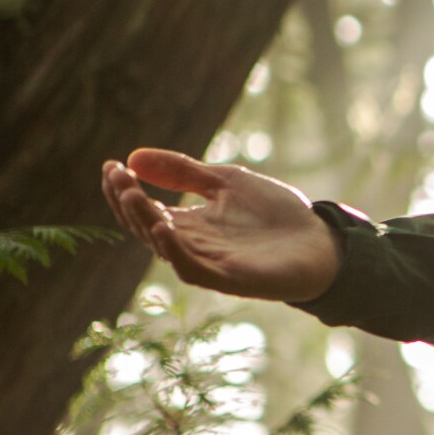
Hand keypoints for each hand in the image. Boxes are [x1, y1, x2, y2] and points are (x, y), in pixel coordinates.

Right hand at [100, 149, 341, 302]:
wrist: (322, 242)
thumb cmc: (277, 215)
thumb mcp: (227, 182)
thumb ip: (185, 171)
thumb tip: (134, 156)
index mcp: (189, 224)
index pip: (142, 209)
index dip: (123, 189)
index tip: (111, 164)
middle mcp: (191, 245)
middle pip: (144, 226)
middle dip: (126, 201)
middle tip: (116, 175)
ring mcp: (207, 263)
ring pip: (162, 245)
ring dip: (144, 219)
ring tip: (132, 193)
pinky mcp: (227, 278)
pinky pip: (191, 268)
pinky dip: (174, 250)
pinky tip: (165, 226)